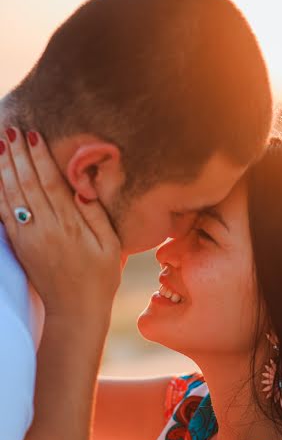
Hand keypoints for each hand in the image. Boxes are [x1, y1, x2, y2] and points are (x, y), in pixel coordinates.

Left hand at [0, 128, 121, 317]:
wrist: (75, 310)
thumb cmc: (100, 277)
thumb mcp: (112, 247)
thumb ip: (97, 215)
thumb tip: (83, 187)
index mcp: (69, 226)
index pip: (50, 183)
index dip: (40, 157)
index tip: (33, 134)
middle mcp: (44, 228)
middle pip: (26, 183)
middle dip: (18, 154)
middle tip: (11, 129)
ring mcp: (28, 237)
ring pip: (11, 195)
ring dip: (4, 168)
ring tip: (0, 144)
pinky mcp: (19, 245)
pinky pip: (3, 213)